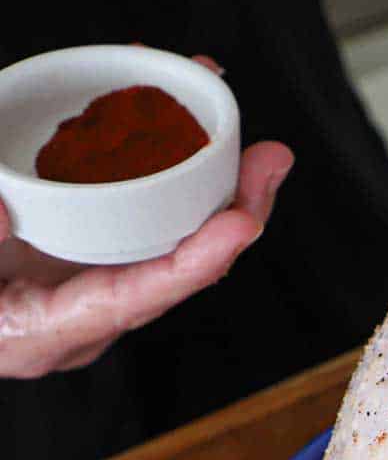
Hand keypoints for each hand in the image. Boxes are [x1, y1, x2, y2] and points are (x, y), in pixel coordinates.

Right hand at [0, 56, 292, 380]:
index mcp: (45, 332)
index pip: (135, 298)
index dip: (195, 261)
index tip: (242, 225)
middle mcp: (84, 317)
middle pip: (177, 269)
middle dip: (233, 213)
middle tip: (271, 160)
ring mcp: (89, 285)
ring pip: (169, 241)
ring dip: (211, 189)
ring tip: (243, 138)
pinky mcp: (84, 256)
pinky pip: (138, 217)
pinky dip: (162, 174)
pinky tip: (177, 127)